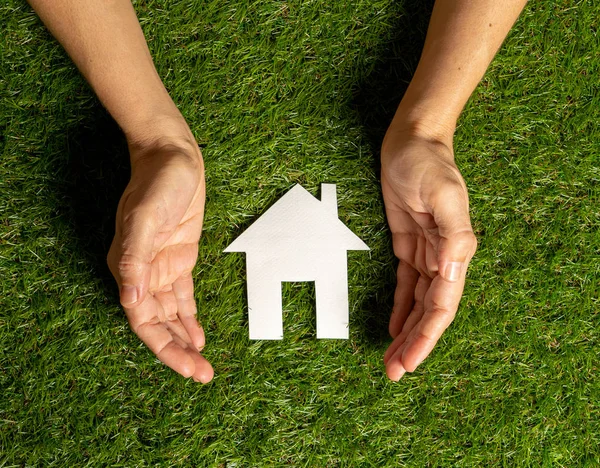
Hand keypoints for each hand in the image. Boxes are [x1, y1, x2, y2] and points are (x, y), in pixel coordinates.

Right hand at [107, 133, 213, 382]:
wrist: (173, 157)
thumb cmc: (158, 183)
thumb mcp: (146, 217)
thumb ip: (135, 258)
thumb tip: (130, 301)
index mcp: (129, 269)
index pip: (144, 321)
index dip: (164, 348)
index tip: (187, 367)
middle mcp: (143, 274)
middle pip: (159, 325)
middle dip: (178, 352)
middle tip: (202, 375)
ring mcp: (162, 268)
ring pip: (172, 315)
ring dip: (185, 339)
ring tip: (203, 364)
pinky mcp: (180, 259)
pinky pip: (184, 297)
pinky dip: (190, 317)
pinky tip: (198, 335)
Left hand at [380, 125, 476, 380]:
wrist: (412, 141)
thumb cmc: (428, 162)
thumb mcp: (442, 193)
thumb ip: (453, 231)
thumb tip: (456, 267)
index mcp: (455, 252)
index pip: (441, 306)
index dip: (426, 337)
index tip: (408, 362)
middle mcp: (443, 259)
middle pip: (428, 313)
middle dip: (414, 345)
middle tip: (393, 372)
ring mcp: (425, 254)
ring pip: (416, 305)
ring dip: (405, 333)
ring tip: (391, 359)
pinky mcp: (408, 246)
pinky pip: (404, 286)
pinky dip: (399, 309)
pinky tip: (392, 327)